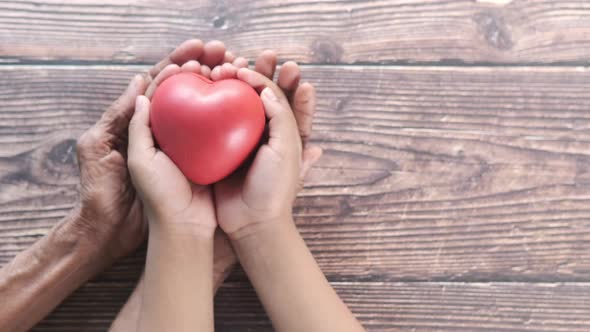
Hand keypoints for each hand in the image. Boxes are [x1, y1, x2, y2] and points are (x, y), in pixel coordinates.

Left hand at [74, 40, 235, 259]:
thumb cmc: (156, 198)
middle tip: (217, 57)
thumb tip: (140, 91)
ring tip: (232, 72)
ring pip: (205, 108)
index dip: (173, 73)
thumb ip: (137, 127)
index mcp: (150, 134)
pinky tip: (242, 99)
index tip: (191, 58)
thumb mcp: (139, 161)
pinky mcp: (213, 157)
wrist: (183, 231)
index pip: (159, 93)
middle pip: (185, 95)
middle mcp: (172, 136)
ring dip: (216, 88)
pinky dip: (229, 113)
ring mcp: (194, 146)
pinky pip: (221, 129)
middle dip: (199, 73)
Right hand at [210, 60, 322, 238]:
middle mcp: (261, 132)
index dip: (267, 76)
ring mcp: (238, 140)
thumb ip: (282, 116)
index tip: (253, 66)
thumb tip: (267, 87)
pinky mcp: (218, 151)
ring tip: (216, 70)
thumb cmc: (274, 188)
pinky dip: (206, 106)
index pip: (276, 94)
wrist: (252, 223)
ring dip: (226, 85)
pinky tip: (200, 90)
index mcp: (283, 130)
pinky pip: (211, 123)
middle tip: (235, 60)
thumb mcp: (286, 149)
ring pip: (232, 104)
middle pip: (255, 94)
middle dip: (249, 73)